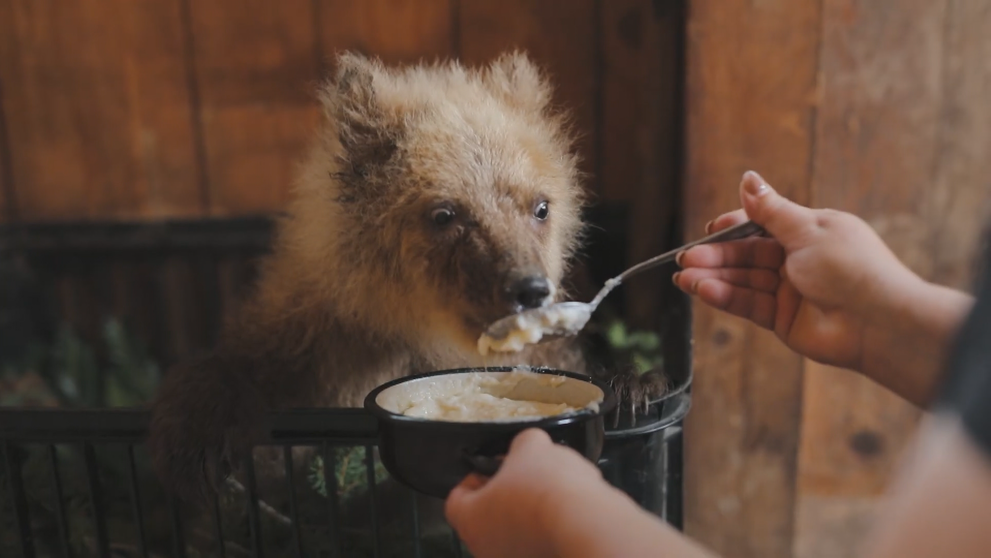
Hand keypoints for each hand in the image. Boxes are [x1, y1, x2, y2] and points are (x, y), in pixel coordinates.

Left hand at [444, 428, 604, 557]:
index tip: (493, 468)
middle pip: (486, 516)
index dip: (474, 478)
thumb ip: (521, 445)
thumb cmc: (545, 486)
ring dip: (528, 512)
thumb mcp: (530, 446)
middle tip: (524, 476)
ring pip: (515, 531)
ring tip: (551, 490)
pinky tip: (566, 508)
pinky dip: (549, 526)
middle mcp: (485, 549)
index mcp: (470, 520)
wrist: (585, 521)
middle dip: (505, 493)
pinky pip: (539, 541)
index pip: (457, 500)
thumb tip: (527, 449)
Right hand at [674, 171, 923, 372]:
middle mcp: (797, 260)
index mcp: (809, 231)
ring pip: (743, 280)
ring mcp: (789, 290)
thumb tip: (749, 178)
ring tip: (685, 278)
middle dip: (716, 256)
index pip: (762, 224)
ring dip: (713, 278)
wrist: (879, 323)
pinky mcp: (782, 318)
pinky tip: (704, 290)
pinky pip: (748, 304)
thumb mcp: (808, 229)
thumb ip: (771, 210)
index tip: (711, 230)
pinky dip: (725, 296)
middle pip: (747, 254)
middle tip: (686, 259)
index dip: (735, 227)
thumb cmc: (853, 269)